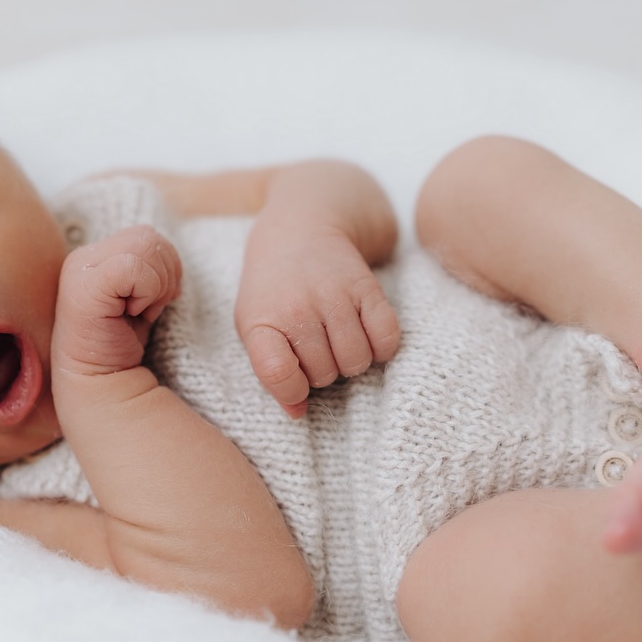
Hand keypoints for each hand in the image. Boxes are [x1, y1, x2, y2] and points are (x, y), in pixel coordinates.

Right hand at [52, 225, 181, 376]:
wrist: (101, 383)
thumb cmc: (122, 342)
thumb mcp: (142, 295)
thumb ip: (150, 266)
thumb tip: (170, 255)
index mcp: (95, 255)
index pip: (147, 236)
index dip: (164, 267)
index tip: (152, 302)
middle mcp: (83, 257)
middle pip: (149, 238)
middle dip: (164, 275)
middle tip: (147, 309)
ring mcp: (79, 270)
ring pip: (145, 247)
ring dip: (156, 286)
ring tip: (138, 312)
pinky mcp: (83, 287)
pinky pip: (134, 267)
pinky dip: (146, 293)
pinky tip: (132, 314)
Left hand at [235, 224, 399, 416]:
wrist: (300, 228)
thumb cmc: (274, 289)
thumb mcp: (255, 325)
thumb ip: (271, 371)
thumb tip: (298, 413)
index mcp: (262, 320)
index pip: (279, 374)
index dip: (292, 391)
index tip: (295, 383)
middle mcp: (298, 307)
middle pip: (324, 375)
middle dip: (322, 371)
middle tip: (315, 347)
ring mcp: (335, 295)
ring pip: (357, 362)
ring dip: (351, 361)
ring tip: (337, 341)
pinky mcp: (368, 287)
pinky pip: (387, 340)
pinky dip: (380, 347)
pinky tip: (364, 333)